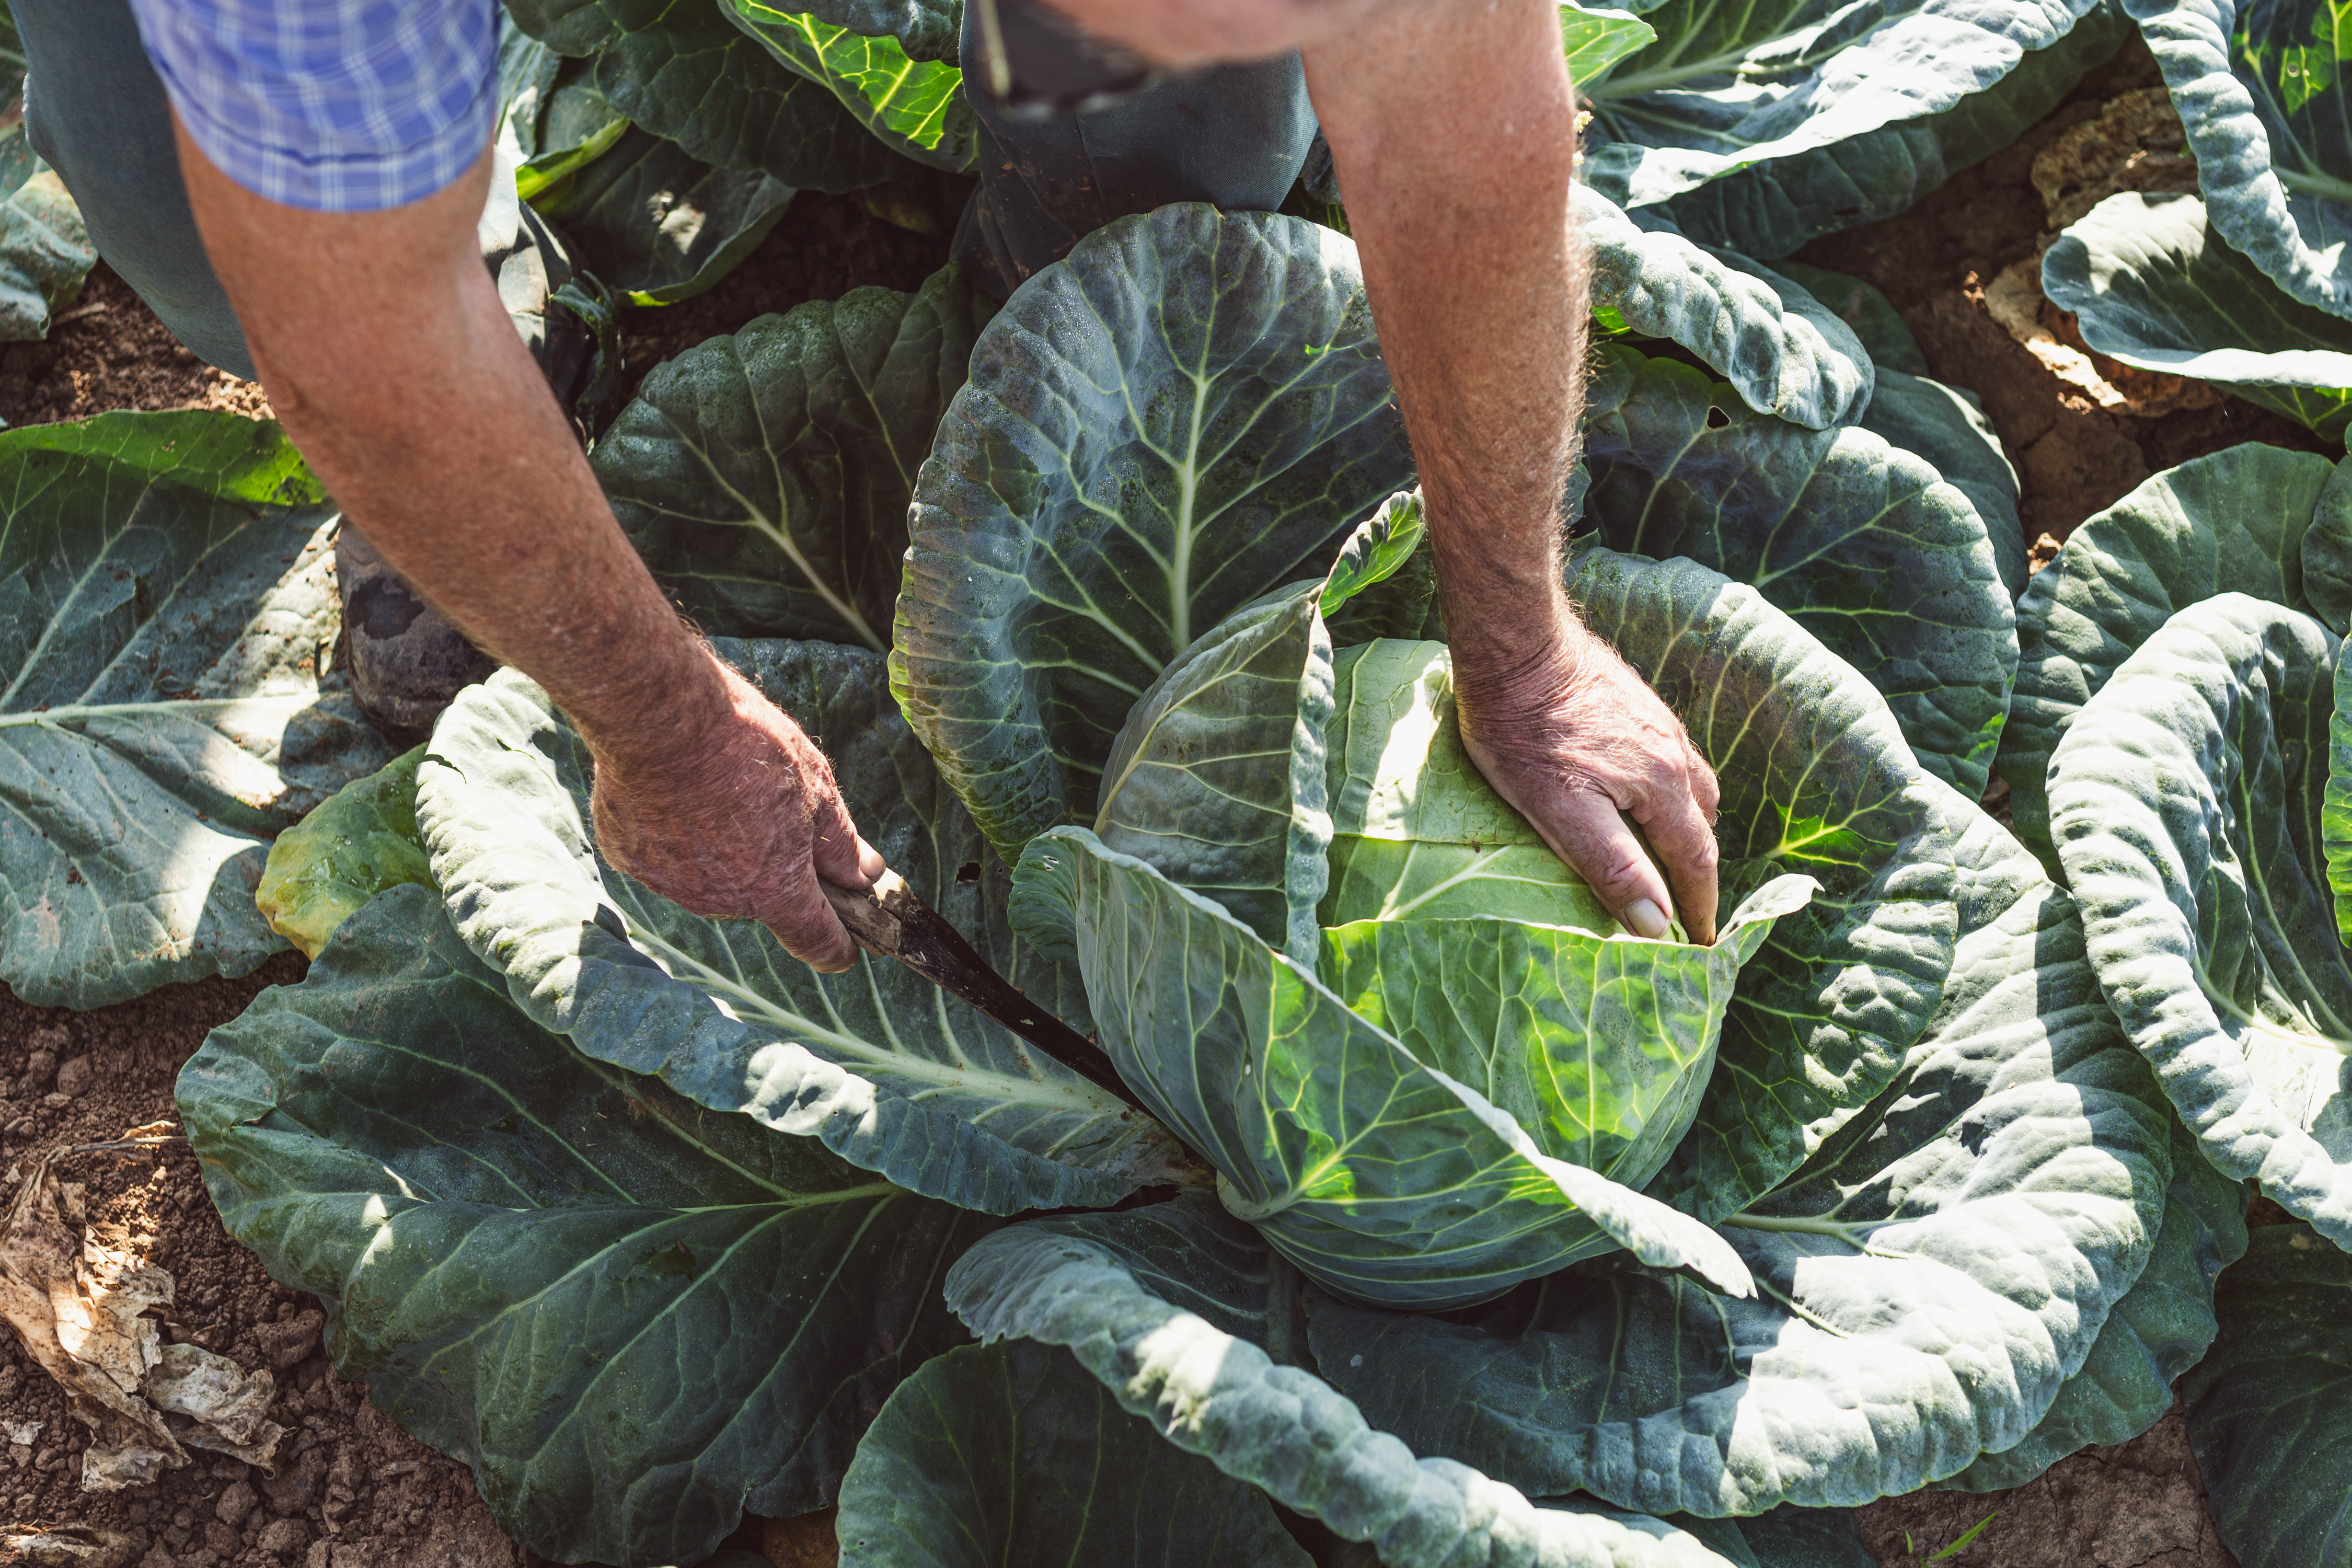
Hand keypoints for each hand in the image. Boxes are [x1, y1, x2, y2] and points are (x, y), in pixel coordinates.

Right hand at [588, 656, 884, 971]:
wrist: (661, 715)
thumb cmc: (747, 745)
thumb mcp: (817, 787)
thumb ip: (841, 844)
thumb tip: (866, 875)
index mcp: (775, 889)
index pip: (815, 940)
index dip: (836, 948)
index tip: (845, 951)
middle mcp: (722, 900)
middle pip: (760, 896)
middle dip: (771, 866)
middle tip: (769, 809)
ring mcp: (671, 884)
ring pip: (711, 876)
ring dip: (721, 850)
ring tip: (718, 791)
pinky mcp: (629, 859)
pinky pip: (665, 856)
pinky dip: (675, 834)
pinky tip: (677, 793)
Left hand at [1453, 621, 1720, 943]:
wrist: (1514, 645)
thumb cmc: (1524, 730)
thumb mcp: (1559, 811)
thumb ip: (1613, 866)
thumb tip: (1657, 923)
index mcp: (1661, 784)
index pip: (1695, 860)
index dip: (1699, 905)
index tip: (1703, 940)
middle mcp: (1671, 751)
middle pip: (1702, 824)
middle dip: (1699, 870)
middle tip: (1687, 906)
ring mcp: (1656, 721)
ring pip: (1691, 787)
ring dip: (1690, 827)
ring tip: (1673, 855)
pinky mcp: (1635, 701)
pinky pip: (1671, 758)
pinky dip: (1672, 791)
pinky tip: (1645, 793)